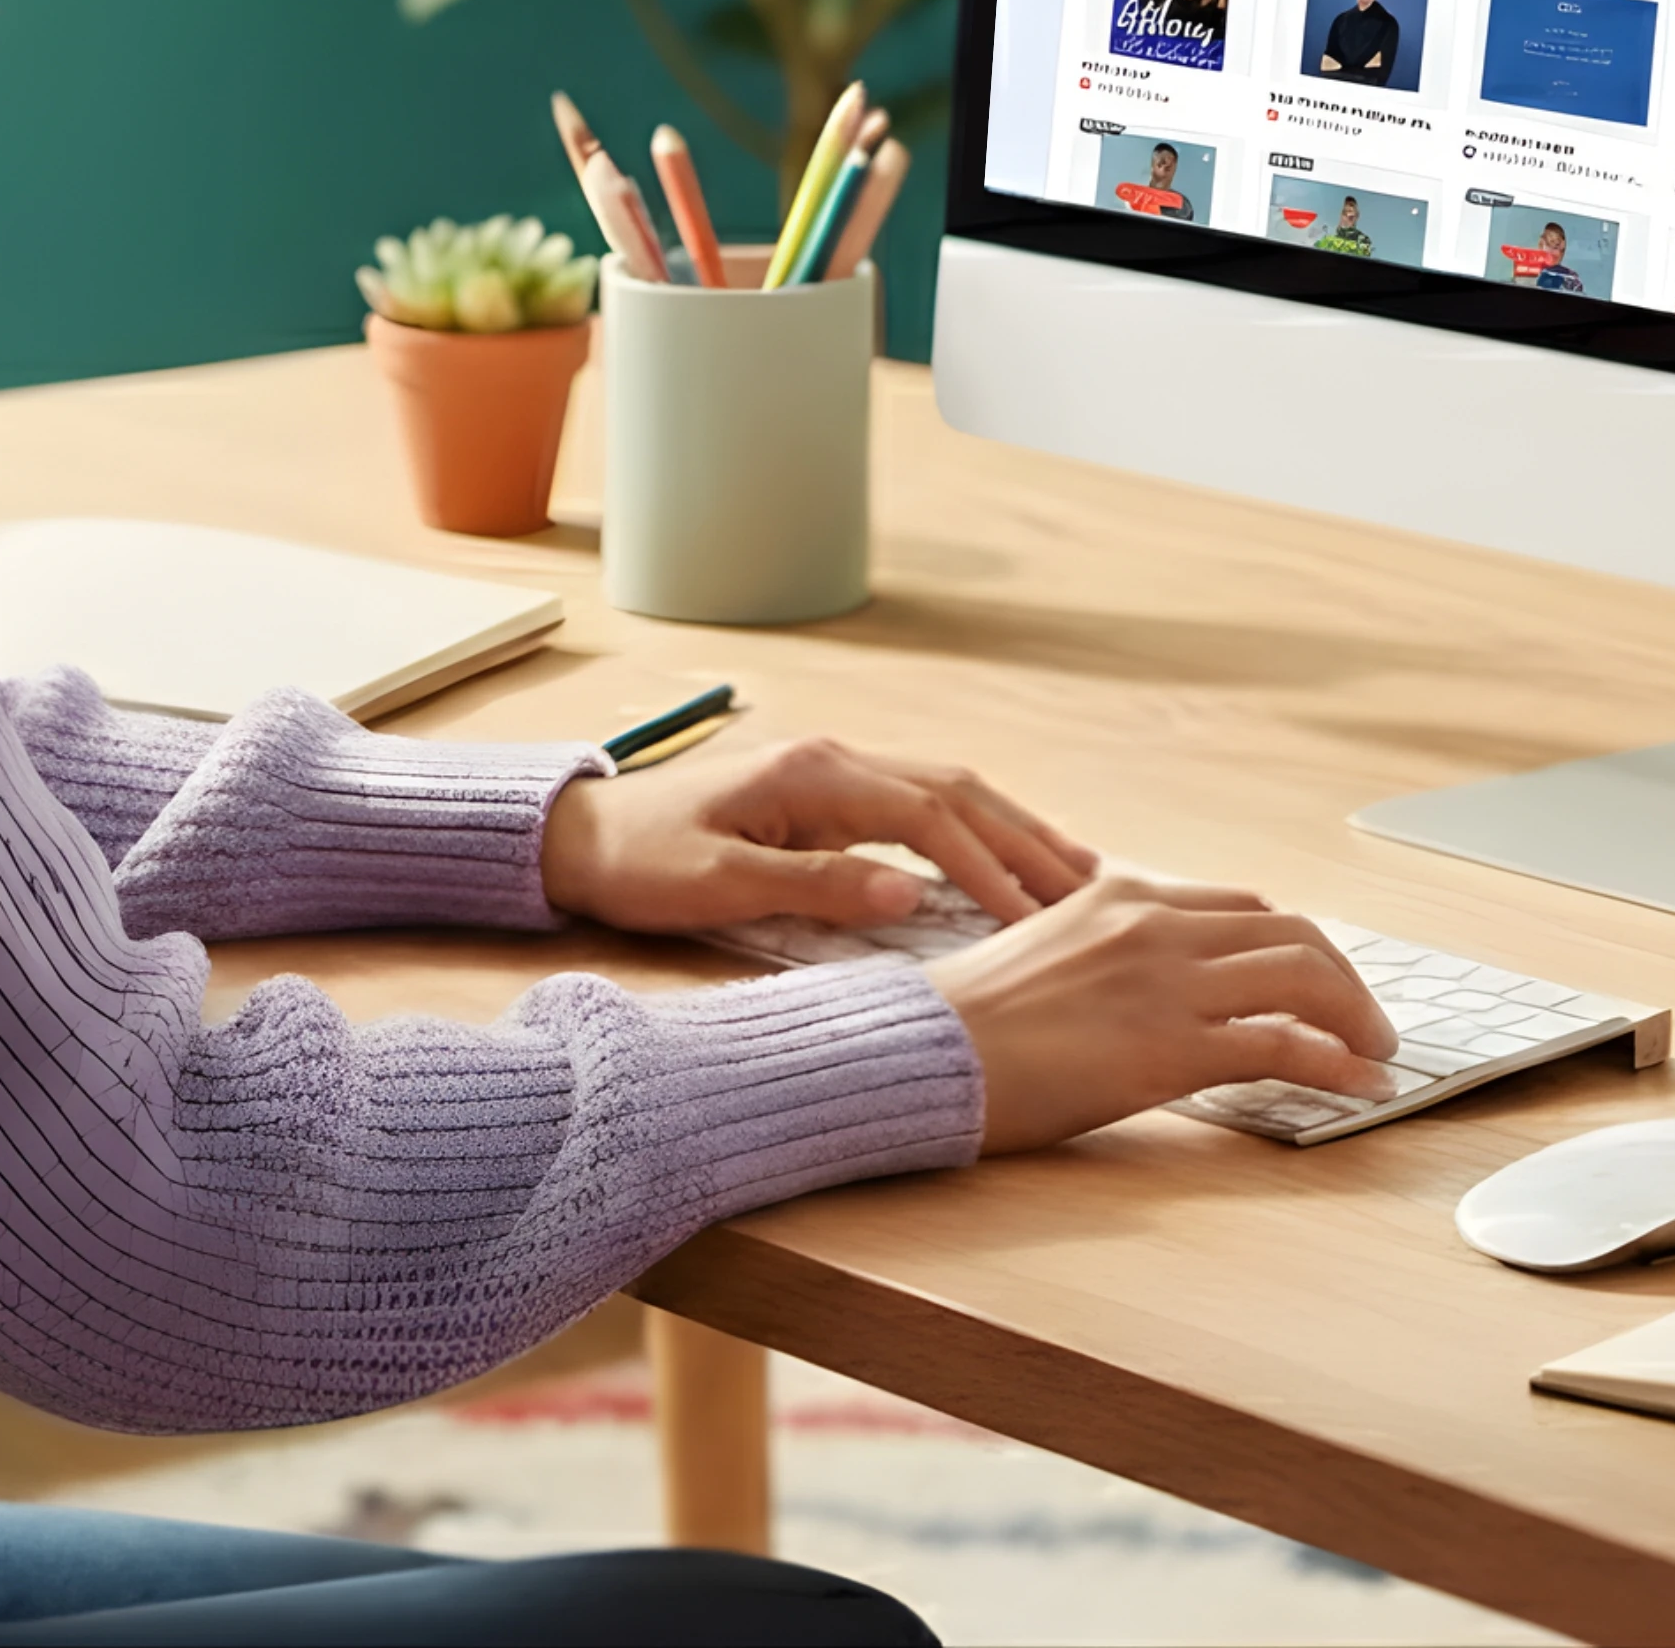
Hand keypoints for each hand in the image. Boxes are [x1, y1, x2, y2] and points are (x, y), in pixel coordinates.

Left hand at [538, 731, 1094, 934]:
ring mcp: (834, 771)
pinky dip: (975, 829)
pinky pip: (924, 805)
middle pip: (958, 790)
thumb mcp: (719, 885)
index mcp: (814, 776)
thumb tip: (911, 899)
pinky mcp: (828, 793)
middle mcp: (835, 760)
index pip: (929, 816)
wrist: (581, 838)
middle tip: (1093, 890)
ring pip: (949, 790)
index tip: (1038, 914)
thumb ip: (817, 888)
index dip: (989, 865)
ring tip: (1075, 872)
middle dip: (1027, 840)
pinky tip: (1005, 857)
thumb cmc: (641, 865)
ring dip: (1012, 829)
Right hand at [931, 870, 1402, 1153]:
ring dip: (1356, 1014)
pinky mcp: (1172, 1046)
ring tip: (1376, 1052)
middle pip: (1289, 931)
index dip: (1290, 946)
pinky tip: (1359, 1084)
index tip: (1313, 981)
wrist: (918, 1053)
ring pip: (1304, 974)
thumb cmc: (960, 1023)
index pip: (1238, 907)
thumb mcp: (1039, 955)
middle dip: (1341, 976)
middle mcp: (1153, 922)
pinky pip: (1285, 1043)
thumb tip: (1140, 993)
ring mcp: (1167, 981)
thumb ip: (1101, 956)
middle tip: (1364, 1019)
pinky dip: (1337, 1061)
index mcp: (1119, 894)